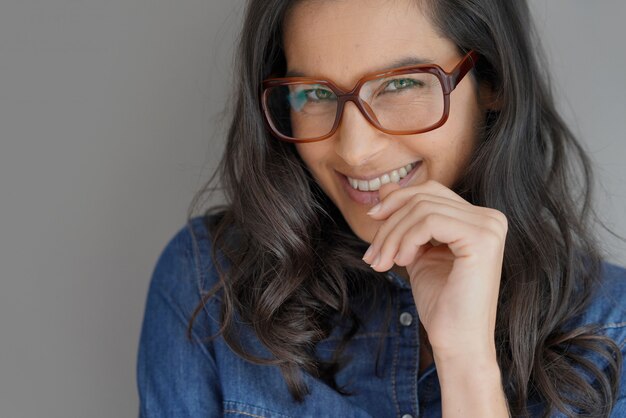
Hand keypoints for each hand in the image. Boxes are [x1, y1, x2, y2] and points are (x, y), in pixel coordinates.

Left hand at [362, 180, 507, 357]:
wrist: (456, 341)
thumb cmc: (440, 302)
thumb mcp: (416, 250)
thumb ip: (406, 219)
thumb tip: (385, 187)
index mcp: (478, 219)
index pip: (429, 192)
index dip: (396, 204)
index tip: (374, 230)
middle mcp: (490, 218)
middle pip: (424, 196)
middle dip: (390, 223)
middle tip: (373, 255)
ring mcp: (489, 226)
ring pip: (422, 208)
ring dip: (393, 236)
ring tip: (383, 263)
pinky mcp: (482, 239)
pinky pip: (429, 221)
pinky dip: (406, 240)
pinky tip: (402, 262)